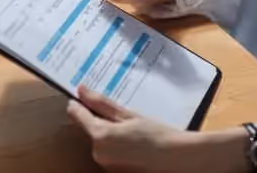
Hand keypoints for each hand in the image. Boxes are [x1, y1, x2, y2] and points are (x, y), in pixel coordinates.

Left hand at [67, 86, 200, 172]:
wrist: (179, 160)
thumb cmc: (158, 135)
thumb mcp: (129, 115)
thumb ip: (102, 103)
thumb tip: (82, 90)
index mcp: (100, 136)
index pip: (78, 115)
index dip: (78, 104)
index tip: (81, 97)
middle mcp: (98, 154)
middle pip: (90, 130)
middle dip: (100, 121)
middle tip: (122, 116)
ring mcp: (105, 166)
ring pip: (100, 142)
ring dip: (109, 135)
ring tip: (133, 132)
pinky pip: (109, 154)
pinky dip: (116, 147)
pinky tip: (134, 144)